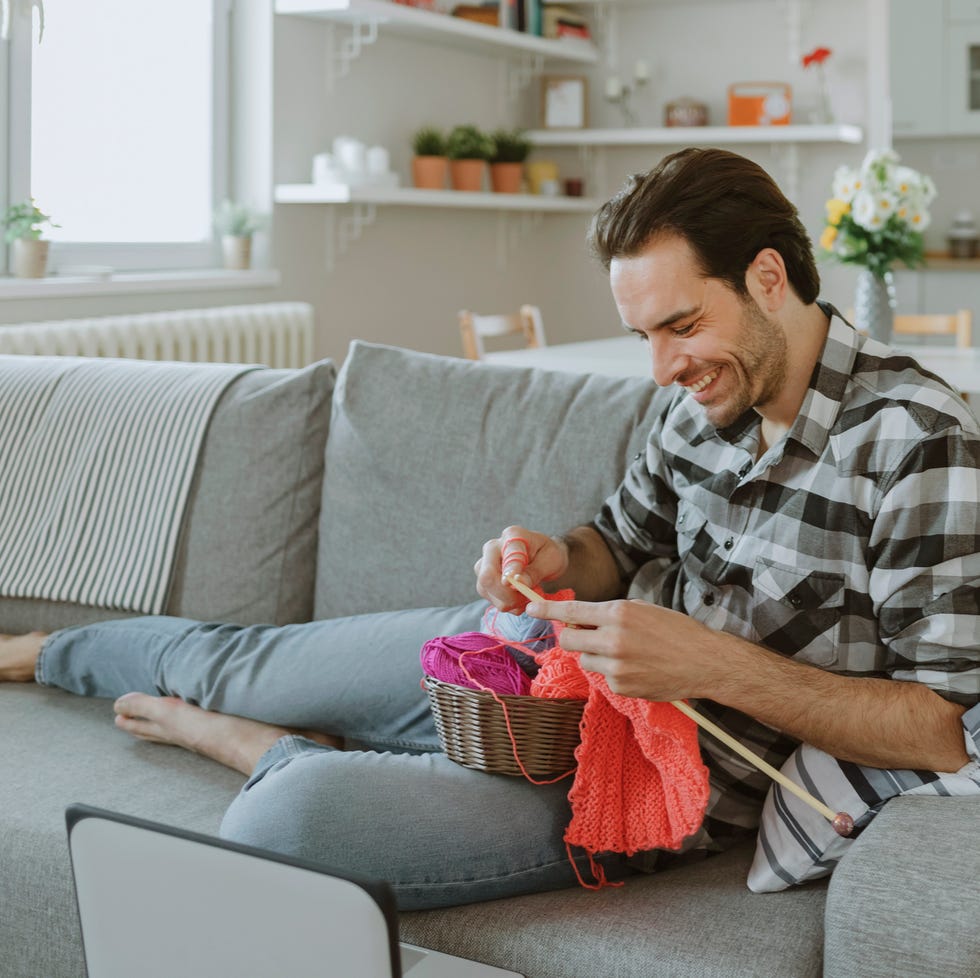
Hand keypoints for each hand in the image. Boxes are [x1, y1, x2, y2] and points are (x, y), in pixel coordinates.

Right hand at [474, 525, 568, 612]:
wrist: (544, 558)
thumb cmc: (548, 555)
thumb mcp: (550, 561)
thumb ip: (534, 572)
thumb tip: (518, 582)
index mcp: (512, 536)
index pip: (505, 555)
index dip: (510, 571)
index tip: (518, 583)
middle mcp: (492, 548)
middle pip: (487, 576)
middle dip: (507, 594)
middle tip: (526, 598)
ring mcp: (484, 565)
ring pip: (486, 590)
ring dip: (508, 601)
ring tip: (526, 596)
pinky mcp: (484, 581)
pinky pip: (490, 599)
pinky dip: (507, 605)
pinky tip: (519, 600)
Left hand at [526, 597, 722, 700]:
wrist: (704, 661)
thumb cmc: (676, 631)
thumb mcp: (643, 610)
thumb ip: (611, 613)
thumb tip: (582, 618)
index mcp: (619, 613)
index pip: (572, 610)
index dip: (547, 609)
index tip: (530, 606)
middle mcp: (613, 639)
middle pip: (570, 639)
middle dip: (574, 636)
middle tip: (587, 635)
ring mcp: (616, 666)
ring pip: (586, 660)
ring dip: (597, 656)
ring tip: (625, 654)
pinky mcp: (621, 686)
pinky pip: (603, 677)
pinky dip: (614, 673)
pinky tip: (637, 669)